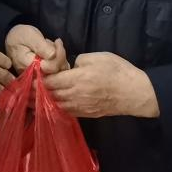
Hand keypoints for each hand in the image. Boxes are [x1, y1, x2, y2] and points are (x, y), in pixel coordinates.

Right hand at [5, 24, 69, 74]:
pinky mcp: (42, 76)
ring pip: (58, 73)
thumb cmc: (20, 36)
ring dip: (59, 58)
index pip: (51, 68)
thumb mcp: (30, 37)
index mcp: (28, 67)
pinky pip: (56, 72)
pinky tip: (52, 53)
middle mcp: (33, 76)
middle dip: (60, 56)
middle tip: (55, 43)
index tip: (58, 41)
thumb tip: (54, 56)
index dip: (59, 56)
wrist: (13, 39)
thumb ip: (42, 47)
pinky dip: (58, 62)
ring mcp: (38, 78)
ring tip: (51, 46)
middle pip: (56, 73)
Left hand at [42, 52, 158, 118]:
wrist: (135, 93)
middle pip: (50, 94)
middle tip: (36, 84)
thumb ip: (78, 60)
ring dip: (48, 99)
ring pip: (57, 105)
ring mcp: (81, 107)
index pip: (50, 81)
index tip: (37, 73)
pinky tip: (57, 102)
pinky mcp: (87, 114)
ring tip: (43, 94)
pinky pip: (67, 112)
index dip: (41, 77)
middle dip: (41, 89)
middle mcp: (75, 95)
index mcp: (77, 79)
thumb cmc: (118, 71)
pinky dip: (59, 107)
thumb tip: (70, 66)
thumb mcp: (98, 57)